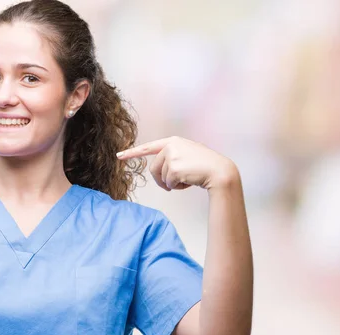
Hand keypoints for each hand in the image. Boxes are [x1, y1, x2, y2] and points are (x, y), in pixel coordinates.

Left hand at [116, 136, 237, 190]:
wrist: (220, 172)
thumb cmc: (205, 167)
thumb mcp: (188, 156)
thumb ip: (173, 158)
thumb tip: (162, 172)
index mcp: (173, 141)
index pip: (148, 147)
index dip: (132, 153)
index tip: (119, 156)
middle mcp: (171, 145)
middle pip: (153, 168)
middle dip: (161, 180)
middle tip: (174, 185)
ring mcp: (172, 155)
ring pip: (160, 177)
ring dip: (171, 184)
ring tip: (187, 180)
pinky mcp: (174, 166)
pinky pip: (167, 183)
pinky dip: (176, 187)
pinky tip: (189, 182)